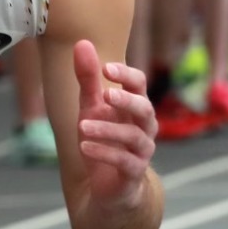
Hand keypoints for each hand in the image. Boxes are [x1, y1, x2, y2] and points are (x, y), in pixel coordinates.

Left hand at [73, 40, 157, 208]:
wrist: (108, 186)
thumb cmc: (103, 139)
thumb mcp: (90, 107)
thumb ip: (88, 78)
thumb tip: (82, 42)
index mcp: (135, 106)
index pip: (139, 85)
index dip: (126, 75)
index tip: (106, 67)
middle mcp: (144, 127)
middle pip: (145, 108)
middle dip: (127, 100)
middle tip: (106, 94)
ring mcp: (141, 151)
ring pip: (133, 136)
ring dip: (107, 129)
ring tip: (82, 126)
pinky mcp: (133, 173)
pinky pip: (124, 162)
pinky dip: (104, 153)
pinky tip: (84, 147)